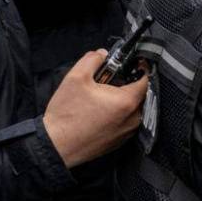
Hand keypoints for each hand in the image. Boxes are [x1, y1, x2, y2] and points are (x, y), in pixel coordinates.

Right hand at [43, 50, 147, 167]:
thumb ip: (92, 60)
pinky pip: (126, 123)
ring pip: (134, 110)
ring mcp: (127, 132)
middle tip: (112, 80)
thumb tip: (101, 54)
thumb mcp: (75, 78)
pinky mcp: (119, 142)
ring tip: (104, 97)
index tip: (134, 64)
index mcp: (127, 102)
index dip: (140, 69)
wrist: (56, 146)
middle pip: (140, 95)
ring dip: (124, 101)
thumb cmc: (66, 115)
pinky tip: (101, 112)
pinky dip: (119, 115)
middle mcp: (132, 119)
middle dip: (129, 85)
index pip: (145, 80)